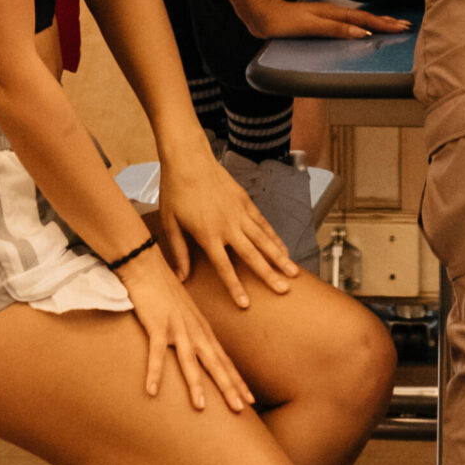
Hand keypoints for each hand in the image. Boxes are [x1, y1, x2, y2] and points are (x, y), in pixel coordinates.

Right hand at [120, 258, 256, 411]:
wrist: (148, 265)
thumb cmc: (165, 291)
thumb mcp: (185, 314)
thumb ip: (193, 333)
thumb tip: (198, 350)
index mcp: (203, 330)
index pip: (224, 360)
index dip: (236, 381)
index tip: (249, 401)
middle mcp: (195, 331)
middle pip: (215, 363)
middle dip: (228, 387)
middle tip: (240, 409)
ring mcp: (177, 328)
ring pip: (189, 361)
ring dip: (196, 385)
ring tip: (202, 407)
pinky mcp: (157, 324)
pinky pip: (155, 352)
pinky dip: (154, 371)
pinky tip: (151, 391)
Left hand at [156, 154, 298, 307]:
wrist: (189, 160)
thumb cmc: (176, 191)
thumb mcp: (170, 223)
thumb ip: (178, 252)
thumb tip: (181, 277)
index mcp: (208, 234)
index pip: (224, 267)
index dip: (235, 287)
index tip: (246, 303)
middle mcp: (228, 226)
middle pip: (252, 255)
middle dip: (269, 274)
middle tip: (284, 290)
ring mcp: (240, 213)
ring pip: (264, 239)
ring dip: (279, 257)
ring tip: (294, 272)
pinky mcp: (246, 202)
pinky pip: (263, 224)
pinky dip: (275, 237)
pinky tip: (283, 248)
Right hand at [224, 0, 403, 41]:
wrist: (259, 11)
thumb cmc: (285, 19)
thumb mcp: (311, 25)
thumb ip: (329, 28)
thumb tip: (351, 33)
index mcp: (333, 13)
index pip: (363, 16)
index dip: (383, 20)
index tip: (402, 24)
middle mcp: (330, 12)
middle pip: (364, 16)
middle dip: (387, 22)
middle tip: (407, 26)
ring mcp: (320, 17)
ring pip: (353, 20)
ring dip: (375, 24)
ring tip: (393, 28)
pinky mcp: (308, 24)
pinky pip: (331, 28)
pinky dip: (347, 29)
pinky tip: (360, 33)